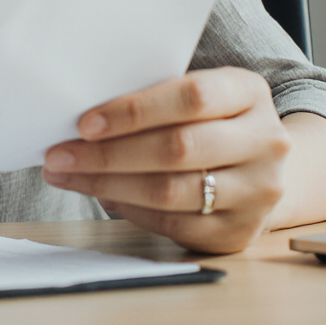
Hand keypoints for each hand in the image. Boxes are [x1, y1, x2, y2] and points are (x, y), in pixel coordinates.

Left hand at [41, 67, 290, 253]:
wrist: (262, 166)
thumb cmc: (209, 121)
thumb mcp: (198, 95)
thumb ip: (154, 98)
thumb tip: (82, 121)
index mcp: (249, 92)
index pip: (192, 97)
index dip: (135, 111)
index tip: (85, 123)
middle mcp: (266, 142)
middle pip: (178, 148)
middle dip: (108, 154)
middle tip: (60, 154)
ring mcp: (258, 191)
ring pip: (170, 191)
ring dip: (106, 184)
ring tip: (66, 175)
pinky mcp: (240, 232)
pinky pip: (172, 224)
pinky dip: (129, 209)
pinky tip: (101, 194)